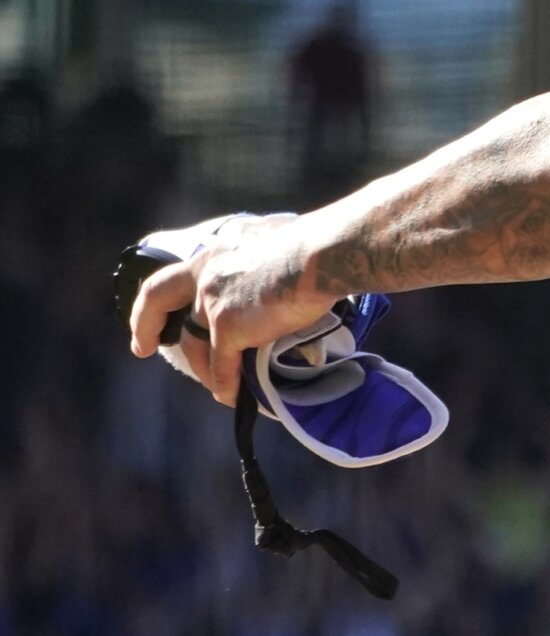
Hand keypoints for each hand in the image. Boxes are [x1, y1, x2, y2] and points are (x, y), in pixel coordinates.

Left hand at [126, 214, 336, 405]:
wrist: (321, 255)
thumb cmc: (315, 243)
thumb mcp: (275, 237)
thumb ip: (264, 254)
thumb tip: (282, 264)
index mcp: (218, 250)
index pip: (182, 271)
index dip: (168, 291)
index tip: (162, 307)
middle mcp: (205, 273)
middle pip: (158, 299)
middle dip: (145, 325)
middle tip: (143, 347)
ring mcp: (212, 302)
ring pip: (194, 343)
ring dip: (202, 368)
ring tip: (216, 385)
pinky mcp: (227, 328)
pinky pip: (221, 365)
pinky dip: (226, 385)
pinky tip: (231, 397)